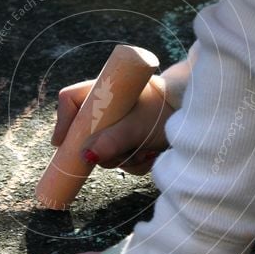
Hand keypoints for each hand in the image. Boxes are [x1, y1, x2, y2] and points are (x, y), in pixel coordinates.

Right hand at [51, 75, 173, 174]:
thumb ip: (112, 141)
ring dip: (123, 158)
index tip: (60, 145)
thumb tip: (87, 156)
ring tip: (146, 150)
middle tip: (123, 152)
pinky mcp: (129, 140)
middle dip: (104, 150)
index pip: (71, 101)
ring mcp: (117, 125)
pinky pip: (120, 158)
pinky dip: (135, 162)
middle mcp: (108, 109)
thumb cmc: (164, 111)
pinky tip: (150, 155)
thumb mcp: (137, 127)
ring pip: (104, 151)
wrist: (193, 117)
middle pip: (86, 135)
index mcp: (104, 92)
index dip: (63, 121)